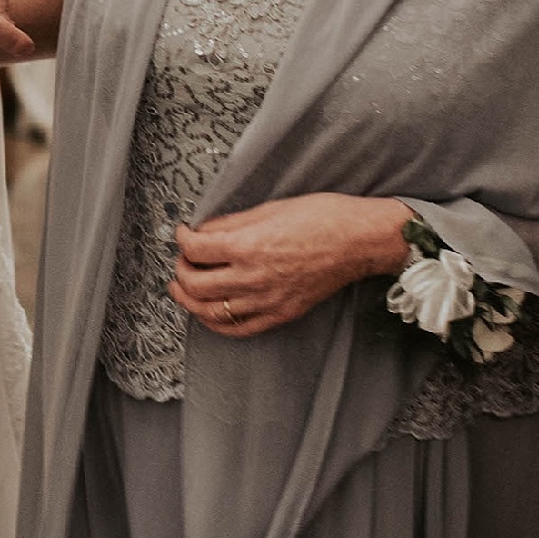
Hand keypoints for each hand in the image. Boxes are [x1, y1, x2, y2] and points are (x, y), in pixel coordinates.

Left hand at [172, 194, 412, 338]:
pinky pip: (239, 329)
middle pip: (195, 283)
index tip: (183, 233)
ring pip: (211, 312)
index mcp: (249, 246)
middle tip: (182, 260)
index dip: (182, 238)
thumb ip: (232, 224)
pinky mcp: (281, 314)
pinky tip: (209, 314)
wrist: (358, 241)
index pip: (195, 249)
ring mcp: (267, 300)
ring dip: (190, 300)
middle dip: (180, 270)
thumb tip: (205, 230)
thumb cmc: (322, 218)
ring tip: (183, 289)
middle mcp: (254, 277)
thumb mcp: (269, 208)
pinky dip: (216, 324)